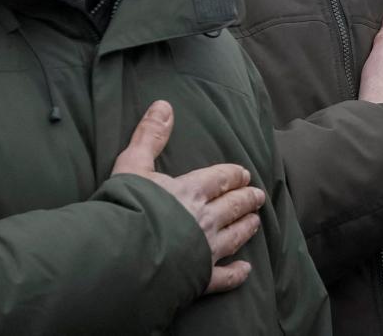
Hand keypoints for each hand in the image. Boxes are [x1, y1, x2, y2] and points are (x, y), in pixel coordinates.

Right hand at [112, 100, 265, 293]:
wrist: (123, 256)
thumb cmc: (126, 207)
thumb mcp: (132, 164)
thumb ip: (149, 135)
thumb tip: (164, 104)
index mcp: (191, 190)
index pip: (221, 179)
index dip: (233, 175)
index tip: (245, 173)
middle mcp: (205, 219)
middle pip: (233, 206)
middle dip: (247, 199)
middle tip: (259, 196)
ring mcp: (206, 250)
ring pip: (235, 236)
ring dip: (247, 228)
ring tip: (256, 222)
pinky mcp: (200, 278)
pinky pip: (225, 277)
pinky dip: (237, 273)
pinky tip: (246, 269)